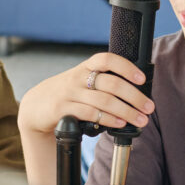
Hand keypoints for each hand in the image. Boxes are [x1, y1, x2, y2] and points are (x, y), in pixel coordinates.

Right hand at [17, 52, 153, 136]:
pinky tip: (120, 124)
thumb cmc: (67, 94)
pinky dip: (109, 120)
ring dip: (127, 111)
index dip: (126, 67)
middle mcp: (78, 78)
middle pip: (111, 84)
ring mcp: (70, 93)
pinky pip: (91, 114)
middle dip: (134, 96)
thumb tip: (136, 91)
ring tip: (140, 119)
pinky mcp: (63, 109)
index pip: (107, 60)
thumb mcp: (82, 81)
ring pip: (104, 101)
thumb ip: (103, 82)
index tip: (141, 79)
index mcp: (85, 67)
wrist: (36, 107)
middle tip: (149, 107)